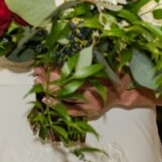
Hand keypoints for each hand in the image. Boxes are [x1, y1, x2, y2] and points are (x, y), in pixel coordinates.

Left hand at [35, 68, 156, 118]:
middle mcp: (90, 95)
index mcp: (94, 81)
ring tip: (37, 82)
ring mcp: (88, 105)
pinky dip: (57, 105)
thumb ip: (88, 59)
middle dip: (49, 80)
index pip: (69, 77)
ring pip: (64, 98)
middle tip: (37, 73)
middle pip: (64, 87)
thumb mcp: (104, 63)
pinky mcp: (87, 112)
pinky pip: (69, 110)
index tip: (44, 66)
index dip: (55, 72)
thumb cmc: (113, 74)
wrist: (124, 92)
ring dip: (49, 90)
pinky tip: (45, 99)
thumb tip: (69, 49)